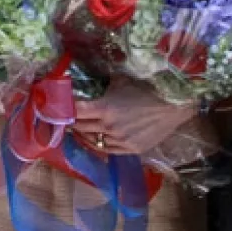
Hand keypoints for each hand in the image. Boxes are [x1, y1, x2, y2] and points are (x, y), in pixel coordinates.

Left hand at [73, 77, 196, 154]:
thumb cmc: (146, 88)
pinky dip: (98, 144)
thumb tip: (90, 81)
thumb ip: (103, 85)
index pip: (76, 111)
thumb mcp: (121, 81)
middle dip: (72, 122)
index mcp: (104, 108)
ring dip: (83, 135)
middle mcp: (109, 127)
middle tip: (66, 118)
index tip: (59, 107)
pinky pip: (108, 150)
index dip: (66, 110)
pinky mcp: (131, 150)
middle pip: (82, 127)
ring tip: (78, 130)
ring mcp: (120, 141)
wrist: (172, 105)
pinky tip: (94, 140)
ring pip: (93, 141)